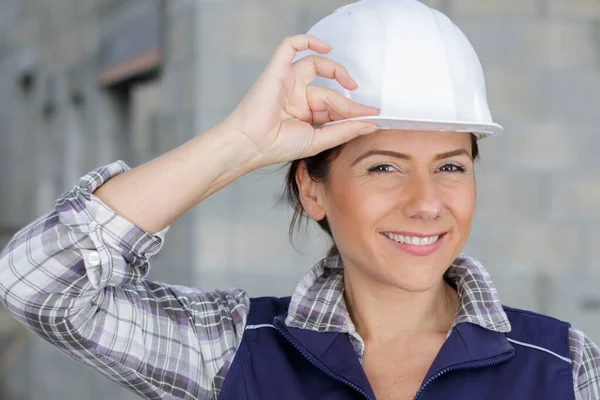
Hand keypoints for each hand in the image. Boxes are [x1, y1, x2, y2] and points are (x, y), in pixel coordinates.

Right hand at [222, 34, 379, 166]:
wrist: (252, 144)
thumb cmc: (277, 146)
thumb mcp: (319, 140)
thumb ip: (344, 131)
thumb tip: (370, 125)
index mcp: (304, 112)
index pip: (333, 105)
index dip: (353, 109)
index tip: (372, 115)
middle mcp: (296, 95)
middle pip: (328, 90)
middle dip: (346, 102)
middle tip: (361, 110)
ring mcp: (287, 81)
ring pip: (316, 67)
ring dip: (336, 71)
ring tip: (350, 83)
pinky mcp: (276, 70)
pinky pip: (290, 46)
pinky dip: (307, 41)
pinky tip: (326, 47)